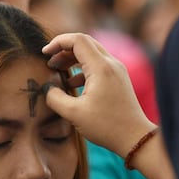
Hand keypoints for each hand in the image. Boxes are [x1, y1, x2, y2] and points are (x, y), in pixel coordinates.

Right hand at [42, 33, 156, 157]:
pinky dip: (82, 69)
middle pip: (84, 43)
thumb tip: (47, 88)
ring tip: (57, 71)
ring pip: (91, 53)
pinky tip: (72, 83)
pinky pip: (97, 65)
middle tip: (49, 62)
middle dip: (64, 49)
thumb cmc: (106, 126)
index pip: (77, 40)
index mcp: (101, 67)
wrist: (134, 138)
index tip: (44, 53)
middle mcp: (111, 64)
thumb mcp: (74, 113)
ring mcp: (117, 71)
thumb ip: (55, 98)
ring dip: (72, 59)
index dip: (58, 42)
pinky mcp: (118, 79)